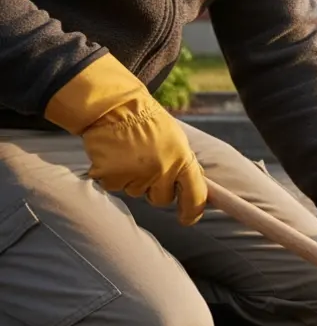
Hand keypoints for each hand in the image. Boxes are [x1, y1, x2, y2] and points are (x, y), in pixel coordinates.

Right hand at [44, 54, 207, 225]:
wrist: (114, 106)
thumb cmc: (148, 120)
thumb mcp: (176, 139)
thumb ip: (184, 163)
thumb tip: (193, 184)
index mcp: (182, 160)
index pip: (195, 195)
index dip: (192, 211)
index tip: (188, 219)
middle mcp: (161, 171)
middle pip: (162, 200)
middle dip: (156, 189)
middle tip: (148, 166)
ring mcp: (135, 175)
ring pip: (137, 192)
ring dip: (133, 179)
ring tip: (129, 153)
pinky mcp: (111, 177)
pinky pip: (115, 186)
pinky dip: (113, 175)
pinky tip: (114, 155)